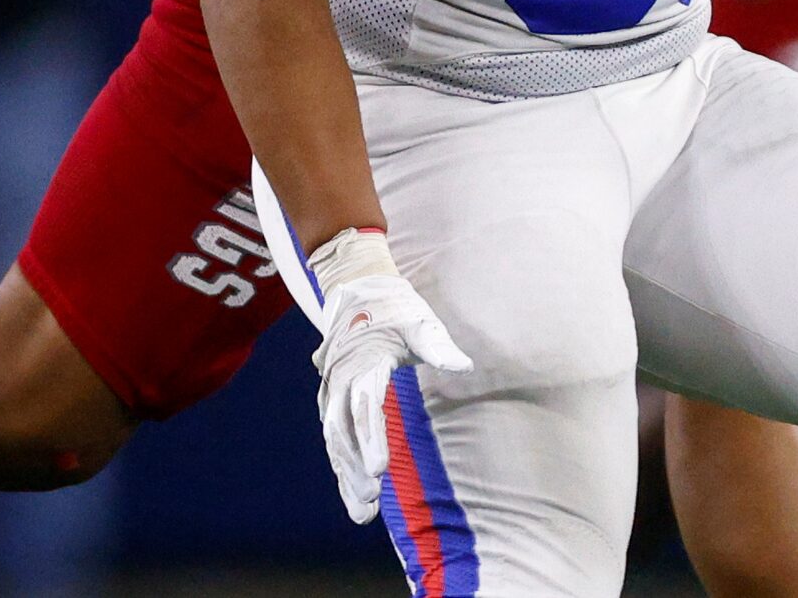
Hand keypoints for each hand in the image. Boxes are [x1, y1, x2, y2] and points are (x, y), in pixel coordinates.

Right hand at [306, 230, 473, 523]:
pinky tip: (352, 488)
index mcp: (363, 362)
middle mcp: (340, 380)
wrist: (357, 288)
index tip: (378, 471)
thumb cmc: (395, 306)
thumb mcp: (421, 320)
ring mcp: (332, 390)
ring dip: (345, 474)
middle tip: (368, 504)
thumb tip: (465, 366)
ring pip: (334, 439)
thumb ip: (439, 346)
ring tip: (361, 510)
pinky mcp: (332, 397)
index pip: (365, 408)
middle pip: (343, 432)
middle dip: (354, 470)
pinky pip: (334, 434)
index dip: (370, 440)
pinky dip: (342, 462)